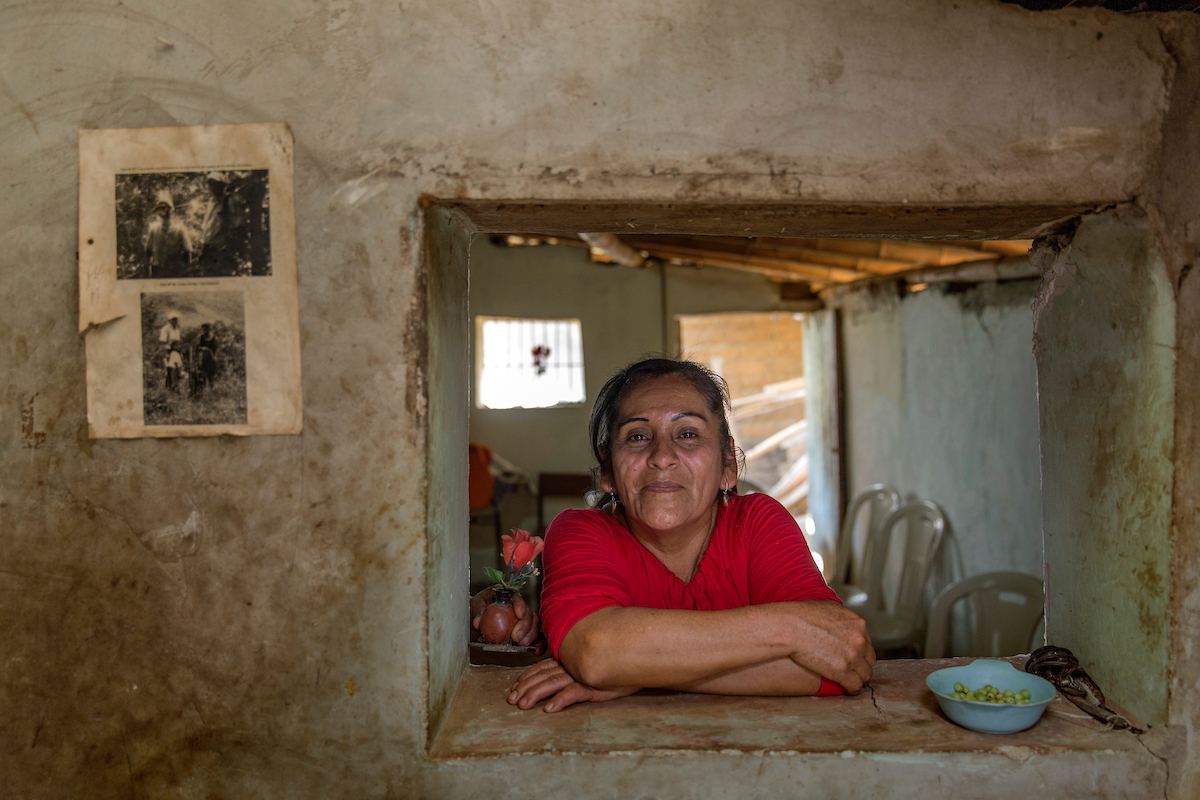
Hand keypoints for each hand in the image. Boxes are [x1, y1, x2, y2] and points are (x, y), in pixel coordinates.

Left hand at [470, 586, 540, 646]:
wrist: (472, 622)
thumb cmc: (474, 611)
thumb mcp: (473, 608)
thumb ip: (477, 613)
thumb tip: (478, 621)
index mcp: (505, 596)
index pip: (516, 597)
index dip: (520, 604)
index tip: (519, 614)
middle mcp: (516, 607)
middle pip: (528, 612)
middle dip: (525, 625)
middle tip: (517, 637)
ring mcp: (521, 620)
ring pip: (534, 624)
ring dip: (531, 634)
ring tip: (521, 644)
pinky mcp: (524, 632)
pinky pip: (536, 637)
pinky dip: (538, 644)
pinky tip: (536, 651)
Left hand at [507, 659, 638, 712]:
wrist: (635, 660)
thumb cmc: (612, 664)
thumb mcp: (588, 665)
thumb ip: (572, 667)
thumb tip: (556, 675)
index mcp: (569, 661)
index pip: (543, 668)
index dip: (527, 677)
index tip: (514, 687)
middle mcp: (572, 666)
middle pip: (543, 676)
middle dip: (525, 687)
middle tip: (512, 700)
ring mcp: (582, 676)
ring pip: (553, 684)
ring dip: (536, 694)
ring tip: (524, 705)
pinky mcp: (594, 687)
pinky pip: (574, 693)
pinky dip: (561, 700)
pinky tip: (550, 708)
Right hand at [787, 601, 875, 693]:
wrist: (790, 627)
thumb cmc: (803, 615)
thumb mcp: (829, 607)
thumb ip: (842, 617)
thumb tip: (843, 622)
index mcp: (858, 624)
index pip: (867, 642)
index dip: (859, 650)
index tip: (852, 656)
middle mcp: (859, 639)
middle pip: (869, 658)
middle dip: (861, 664)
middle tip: (851, 669)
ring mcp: (852, 656)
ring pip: (865, 674)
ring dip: (858, 677)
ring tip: (850, 681)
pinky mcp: (842, 671)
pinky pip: (855, 685)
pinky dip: (853, 689)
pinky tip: (848, 689)